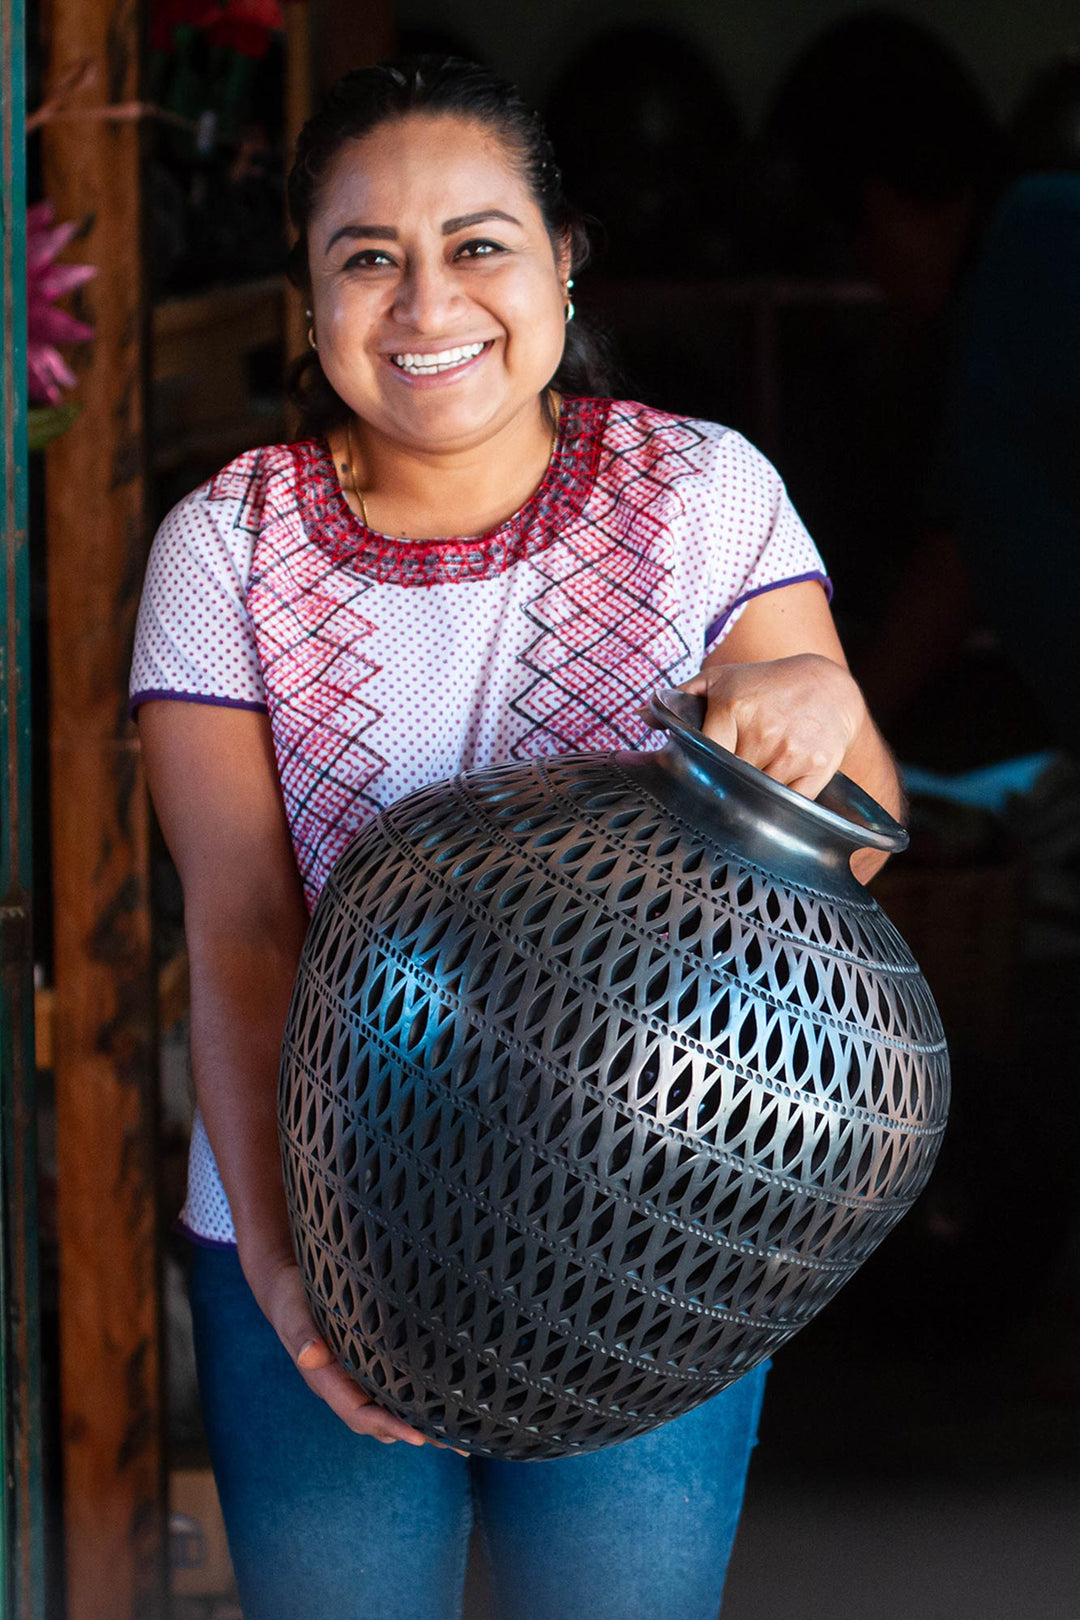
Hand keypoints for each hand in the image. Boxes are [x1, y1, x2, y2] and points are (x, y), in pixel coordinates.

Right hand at [243, 1247, 460, 1450]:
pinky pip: (388, 1388)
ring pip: (386, 1409)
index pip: (359, 1413)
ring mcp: (353, 1378)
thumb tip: (309, 1355)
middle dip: (412, 1432)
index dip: (389, 1426)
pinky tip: (436, 1400)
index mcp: (325, 1380)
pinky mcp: (363, 1365)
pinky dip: (411, 1399)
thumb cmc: (292, 1299)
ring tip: (454, 1433)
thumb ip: (302, 1335)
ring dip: (416, 1422)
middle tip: (452, 1441)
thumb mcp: (295, 1314)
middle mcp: (341, 1386)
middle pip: (378, 1421)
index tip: (418, 1436)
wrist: (286, 1287)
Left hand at [672, 654, 866, 801]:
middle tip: (720, 787)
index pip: (703, 755)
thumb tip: (642, 714)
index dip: (698, 770)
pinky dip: (777, 807)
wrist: (828, 688)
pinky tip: (771, 796)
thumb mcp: (722, 681)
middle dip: (722, 785)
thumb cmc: (766, 686)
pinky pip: (787, 803)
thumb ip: (682, 697)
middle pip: (728, 779)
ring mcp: (792, 752)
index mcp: (734, 707)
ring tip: (747, 788)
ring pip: (756, 795)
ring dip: (749, 797)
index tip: (696, 777)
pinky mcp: (817, 769)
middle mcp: (764, 730)